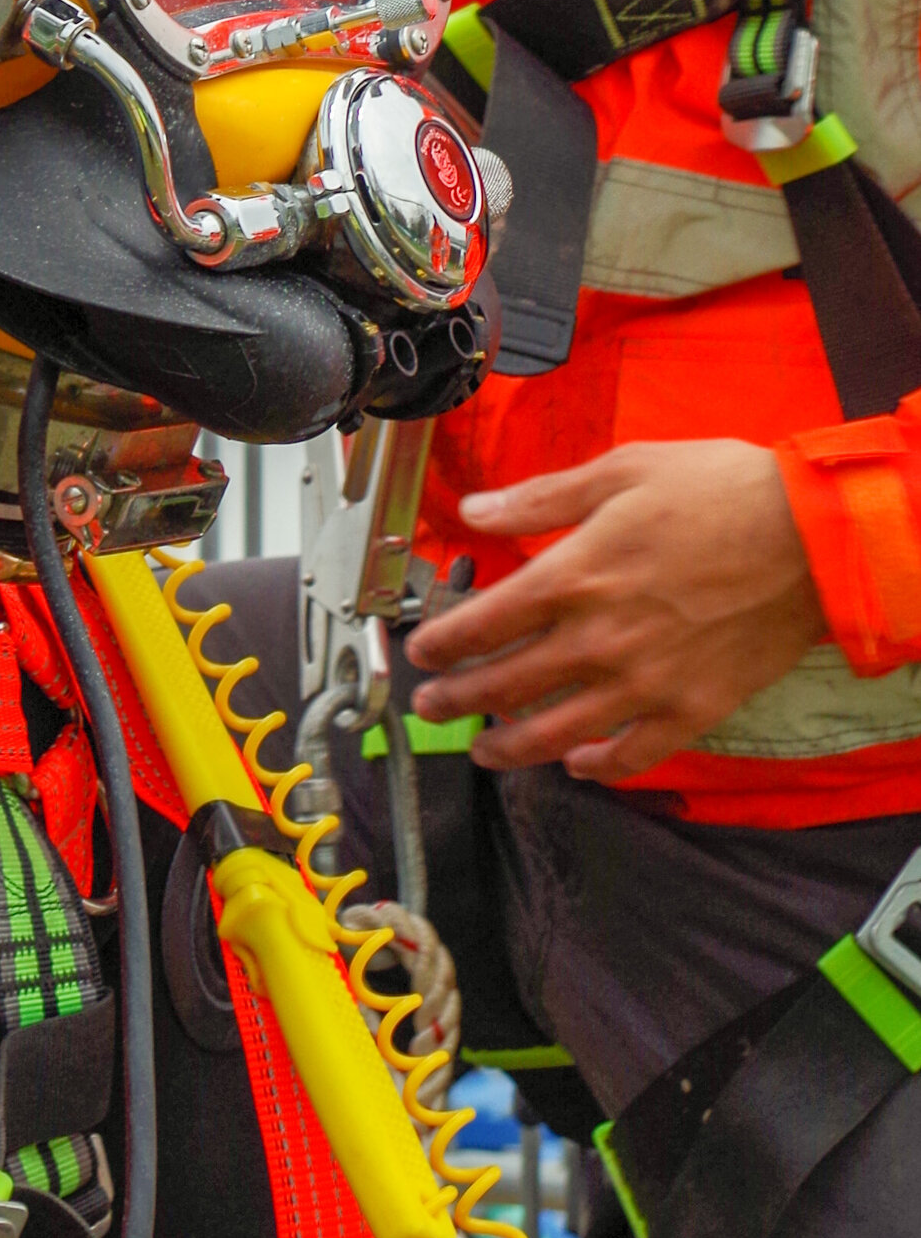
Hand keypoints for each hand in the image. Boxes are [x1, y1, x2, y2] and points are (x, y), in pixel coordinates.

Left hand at [407, 439, 821, 782]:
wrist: (814, 536)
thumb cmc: (722, 491)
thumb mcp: (621, 470)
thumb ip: (540, 498)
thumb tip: (474, 510)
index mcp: (576, 574)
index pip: (483, 623)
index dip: (443, 643)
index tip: (422, 652)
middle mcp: (600, 638)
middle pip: (506, 684)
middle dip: (457, 700)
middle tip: (430, 708)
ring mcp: (645, 682)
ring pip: (556, 733)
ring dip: (509, 747)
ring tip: (484, 750)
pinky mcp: (691, 709)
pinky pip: (633, 755)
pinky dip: (599, 767)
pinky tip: (579, 765)